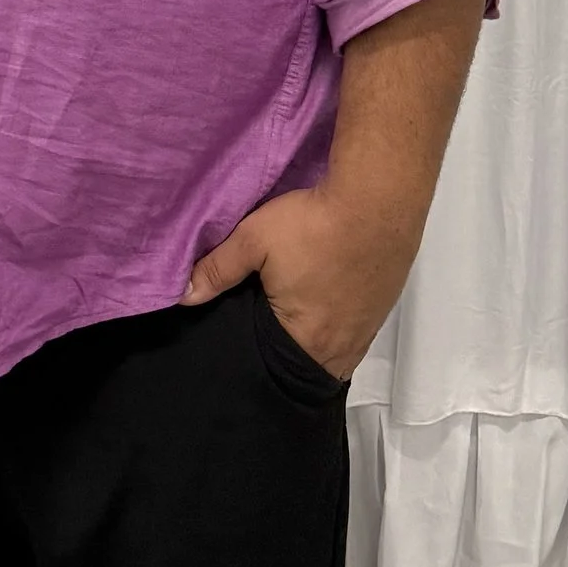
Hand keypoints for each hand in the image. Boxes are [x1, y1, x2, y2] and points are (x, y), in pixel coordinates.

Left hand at [181, 180, 418, 381]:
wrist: (377, 200)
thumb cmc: (313, 224)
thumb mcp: (254, 240)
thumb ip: (218, 269)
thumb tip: (183, 295)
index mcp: (307, 340)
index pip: (277, 367)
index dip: (259, 354)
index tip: (246, 340)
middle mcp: (343, 346)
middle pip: (309, 364)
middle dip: (287, 351)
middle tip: (266, 329)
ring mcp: (368, 327)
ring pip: (336, 349)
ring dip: (317, 339)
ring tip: (294, 316)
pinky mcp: (384, 306)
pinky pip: (356, 330)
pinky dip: (339, 323)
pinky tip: (326, 302)